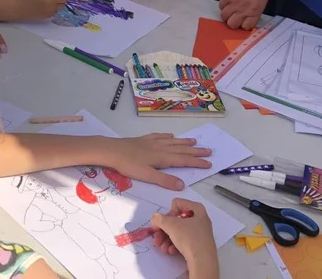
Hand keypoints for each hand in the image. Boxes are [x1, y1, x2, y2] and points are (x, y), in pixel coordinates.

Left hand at [97, 134, 211, 189]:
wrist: (112, 150)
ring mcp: (152, 142)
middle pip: (181, 149)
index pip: (184, 160)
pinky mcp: (144, 139)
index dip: (197, 162)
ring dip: (184, 142)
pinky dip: (168, 136)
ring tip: (195, 141)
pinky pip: (160, 136)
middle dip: (196, 151)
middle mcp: (160, 148)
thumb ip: (164, 180)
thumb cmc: (128, 165)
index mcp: (162, 158)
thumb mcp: (147, 176)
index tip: (209, 163)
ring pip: (173, 142)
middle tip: (209, 150)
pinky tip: (170, 135)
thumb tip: (182, 185)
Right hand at [150, 200, 218, 277]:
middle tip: (156, 239)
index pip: (176, 204)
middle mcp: (199, 218)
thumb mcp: (171, 225)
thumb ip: (159, 219)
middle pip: (176, 220)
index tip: (163, 224)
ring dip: (167, 240)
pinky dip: (175, 245)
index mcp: (196, 208)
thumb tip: (155, 218)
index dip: (168, 214)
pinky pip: (183, 241)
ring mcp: (199, 232)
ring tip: (163, 248)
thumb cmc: (189, 238)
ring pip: (178, 232)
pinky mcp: (198, 244)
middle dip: (164, 230)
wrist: (203, 261)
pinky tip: (171, 251)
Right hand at [219, 0, 271, 29]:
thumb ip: (255, 8)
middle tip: (234, 16)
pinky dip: (223, 4)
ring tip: (230, 8)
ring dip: (226, 13)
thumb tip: (249, 13)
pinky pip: (221, 5)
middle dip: (233, 22)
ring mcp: (235, 3)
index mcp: (256, 10)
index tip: (243, 20)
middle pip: (233, 24)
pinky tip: (227, 0)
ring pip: (224, 16)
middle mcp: (245, 9)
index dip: (244, 24)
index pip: (247, 26)